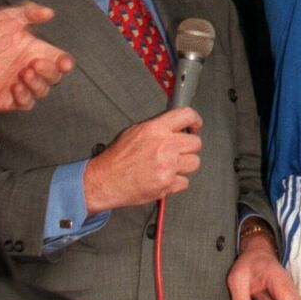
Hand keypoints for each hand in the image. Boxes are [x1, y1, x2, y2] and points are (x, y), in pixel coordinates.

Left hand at [0, 1, 72, 111]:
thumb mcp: (10, 19)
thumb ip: (29, 13)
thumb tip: (48, 12)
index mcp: (39, 53)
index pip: (61, 60)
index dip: (65, 62)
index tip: (65, 62)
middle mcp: (34, 71)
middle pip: (54, 76)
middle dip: (50, 71)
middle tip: (37, 62)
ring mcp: (24, 86)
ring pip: (41, 90)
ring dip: (36, 83)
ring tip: (25, 72)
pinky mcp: (11, 99)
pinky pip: (25, 103)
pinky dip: (23, 96)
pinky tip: (16, 85)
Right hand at [83, 108, 201, 212]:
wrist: (105, 181)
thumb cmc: (116, 158)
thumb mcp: (134, 131)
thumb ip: (157, 127)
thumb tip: (173, 125)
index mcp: (156, 129)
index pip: (187, 115)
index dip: (195, 120)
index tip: (195, 125)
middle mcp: (165, 146)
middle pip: (195, 142)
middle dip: (188, 147)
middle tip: (179, 150)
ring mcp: (168, 166)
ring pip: (194, 163)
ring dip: (184, 165)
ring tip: (170, 166)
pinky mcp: (167, 184)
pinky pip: (185, 182)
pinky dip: (176, 182)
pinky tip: (165, 178)